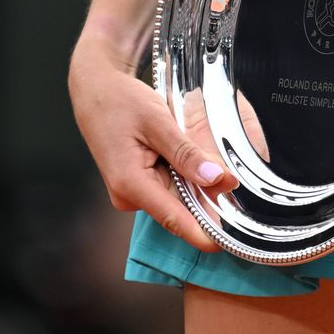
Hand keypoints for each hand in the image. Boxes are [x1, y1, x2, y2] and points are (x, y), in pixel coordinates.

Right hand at [69, 40, 235, 250]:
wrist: (95, 89)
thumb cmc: (120, 101)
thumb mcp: (159, 123)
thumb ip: (188, 154)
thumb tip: (218, 180)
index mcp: (131, 185)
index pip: (175, 219)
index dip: (203, 234)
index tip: (228, 245)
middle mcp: (129, 195)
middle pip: (179, 208)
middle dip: (208, 200)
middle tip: (239, 185)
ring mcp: (131, 191)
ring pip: (176, 196)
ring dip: (197, 184)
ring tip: (219, 166)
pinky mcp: (136, 182)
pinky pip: (168, 186)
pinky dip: (185, 177)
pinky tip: (198, 162)